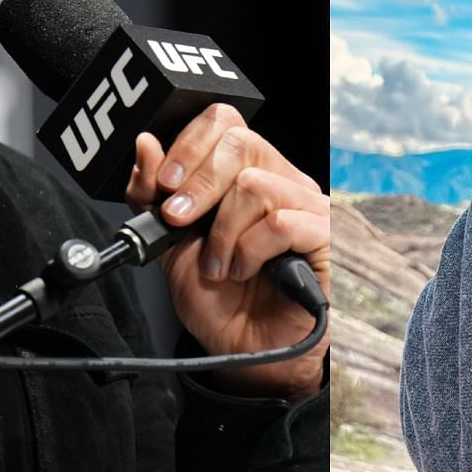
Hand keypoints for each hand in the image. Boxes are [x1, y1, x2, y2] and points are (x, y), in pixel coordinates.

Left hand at [125, 104, 329, 399]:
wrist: (241, 350)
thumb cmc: (214, 296)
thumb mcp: (167, 242)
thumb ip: (151, 195)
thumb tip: (145, 145)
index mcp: (242, 171)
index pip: (224, 122)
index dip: (188, 146)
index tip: (164, 187)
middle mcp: (278, 178)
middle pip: (240, 142)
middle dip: (198, 185)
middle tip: (180, 222)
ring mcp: (305, 205)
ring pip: (254, 185)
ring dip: (223, 233)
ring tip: (218, 265)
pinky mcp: (325, 236)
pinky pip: (282, 223)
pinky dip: (250, 251)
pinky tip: (244, 271)